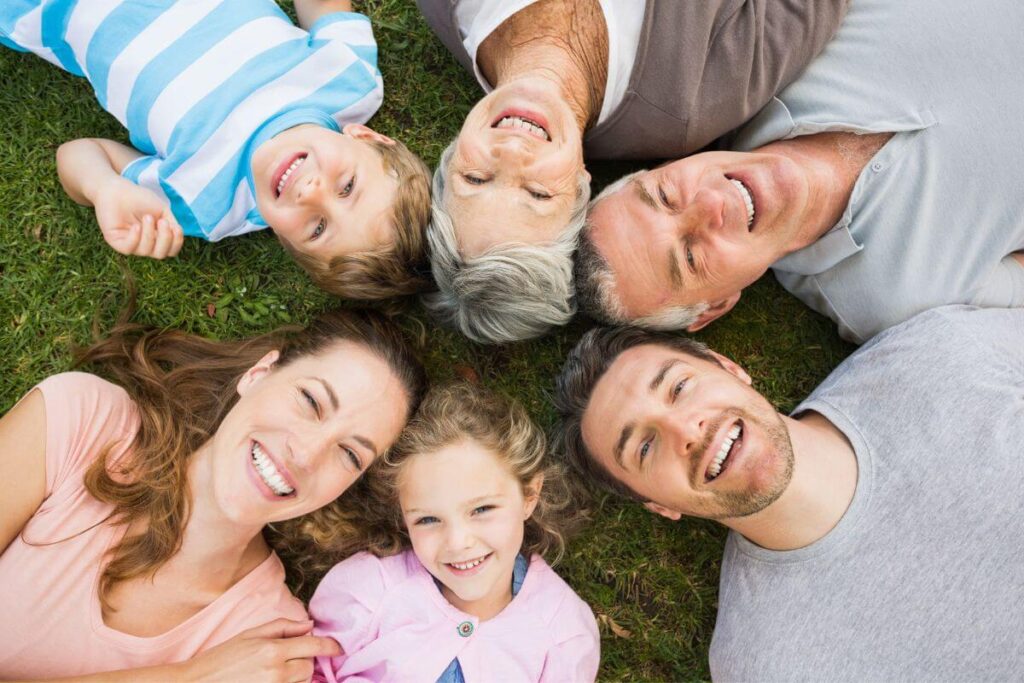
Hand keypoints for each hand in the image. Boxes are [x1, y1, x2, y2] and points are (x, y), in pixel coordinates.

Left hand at [93, 177, 183, 258]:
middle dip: (165, 239)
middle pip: (161, 254)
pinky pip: (129, 249)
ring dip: (150, 234)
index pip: (170, 250)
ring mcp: (130, 244)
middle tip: (163, 222)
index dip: (176, 242)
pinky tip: (136, 226)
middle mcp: (144, 244)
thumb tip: (176, 236)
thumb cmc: (140, 198)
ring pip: (146, 251)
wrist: (117, 189)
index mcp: (157, 238)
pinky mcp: (116, 242)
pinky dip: (135, 238)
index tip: (176, 227)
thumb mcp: (162, 211)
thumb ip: (172, 225)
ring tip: (147, 217)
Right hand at [181, 618, 341, 682]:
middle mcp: (276, 672)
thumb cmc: (222, 658)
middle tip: (286, 656)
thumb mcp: (251, 634)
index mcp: (273, 649)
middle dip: (305, 660)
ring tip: (274, 670)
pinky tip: (274, 679)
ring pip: (302, 680)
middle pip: (309, 666)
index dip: (330, 646)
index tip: (339, 647)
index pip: (314, 647)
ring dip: (297, 674)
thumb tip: (310, 625)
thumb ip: (283, 627)